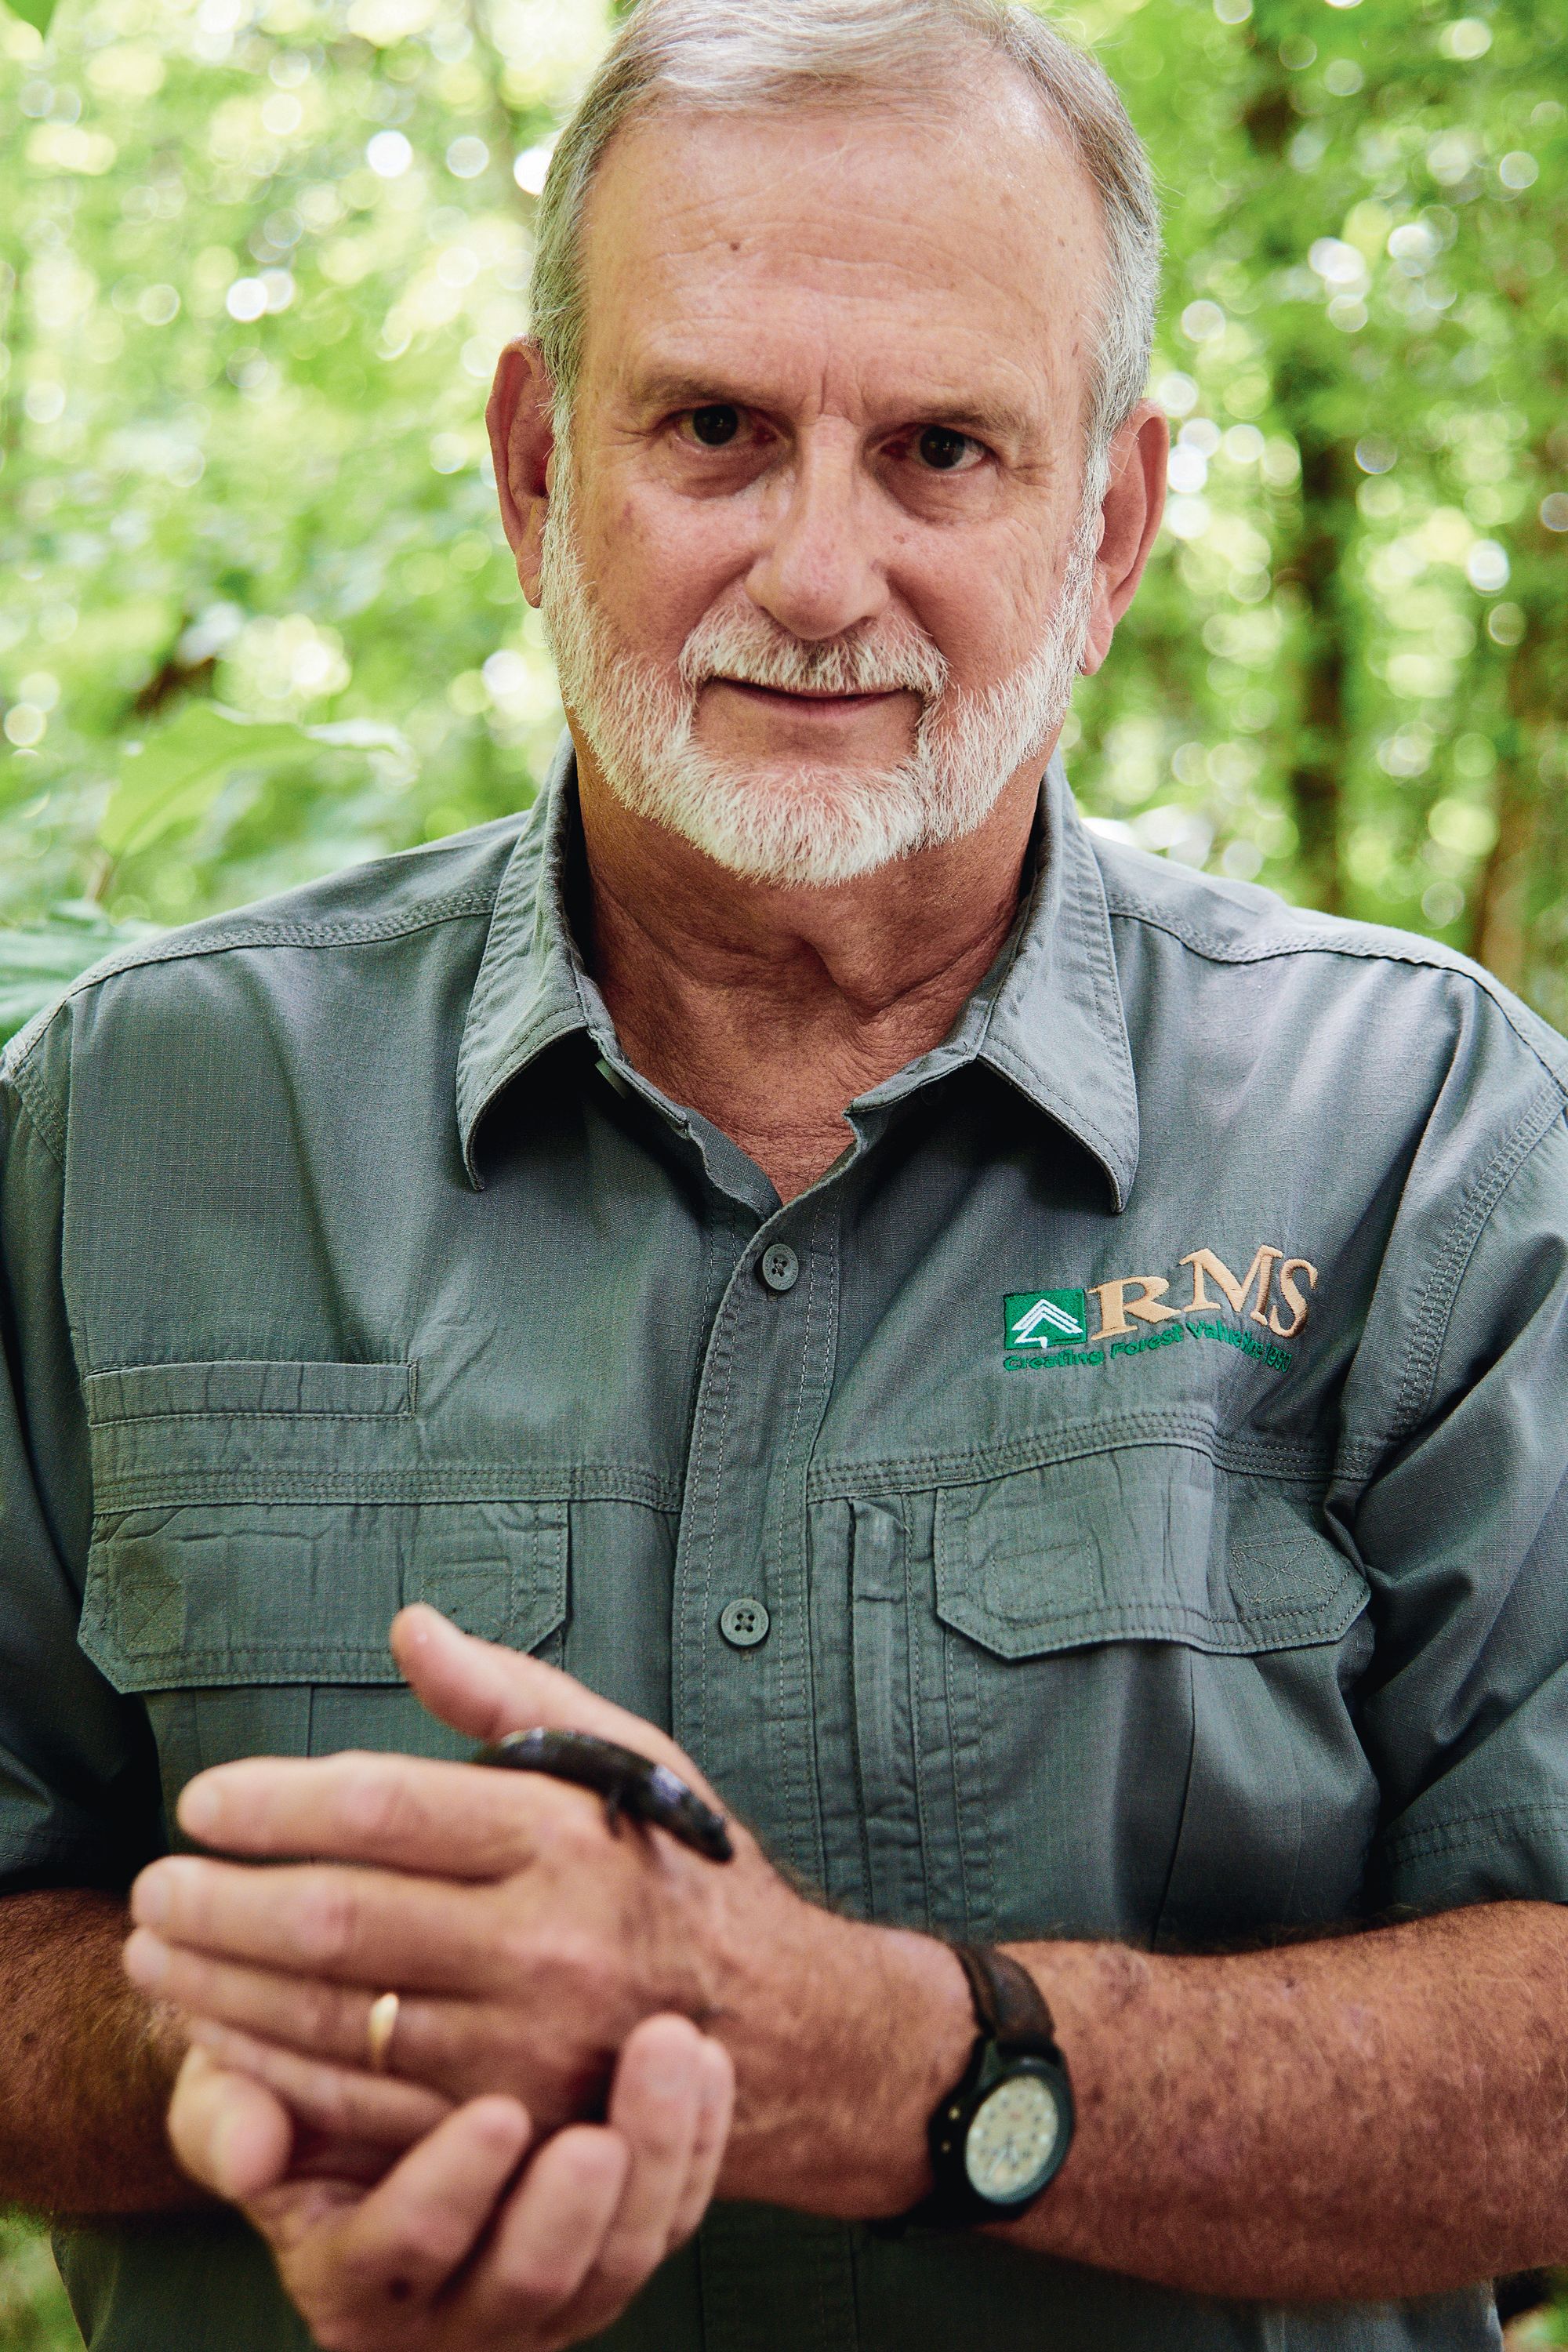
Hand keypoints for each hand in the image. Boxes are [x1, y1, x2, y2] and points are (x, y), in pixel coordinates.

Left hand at [125, 1607, 966, 2216]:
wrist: (776, 2027)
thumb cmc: (679, 1866)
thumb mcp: (618, 1752)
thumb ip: (503, 1692)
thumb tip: (409, 1624)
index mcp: (560, 1831)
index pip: (377, 1807)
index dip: (270, 1803)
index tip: (202, 1802)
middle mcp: (543, 1936)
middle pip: (334, 1917)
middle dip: (218, 1901)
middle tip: (151, 1886)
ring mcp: (523, 2040)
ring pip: (330, 2013)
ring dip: (221, 1985)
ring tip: (159, 1954)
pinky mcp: (509, 2118)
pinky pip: (360, 2098)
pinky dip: (271, 2065)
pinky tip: (221, 2032)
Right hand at [168, 2010, 732, 2351]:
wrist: (365, 2077)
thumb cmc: (289, 2080)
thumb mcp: (234, 2092)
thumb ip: (229, 2122)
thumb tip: (251, 2150)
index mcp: (351, 2280)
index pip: (402, 2254)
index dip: (448, 2192)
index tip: (495, 2113)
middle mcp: (450, 2312)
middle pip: (532, 2284)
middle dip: (576, 2207)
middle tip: (605, 2123)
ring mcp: (545, 2291)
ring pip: (621, 2261)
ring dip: (660, 2159)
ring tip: (674, 2049)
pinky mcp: (613, 2248)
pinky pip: (672, 2219)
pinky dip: (698, 2144)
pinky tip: (706, 2058)